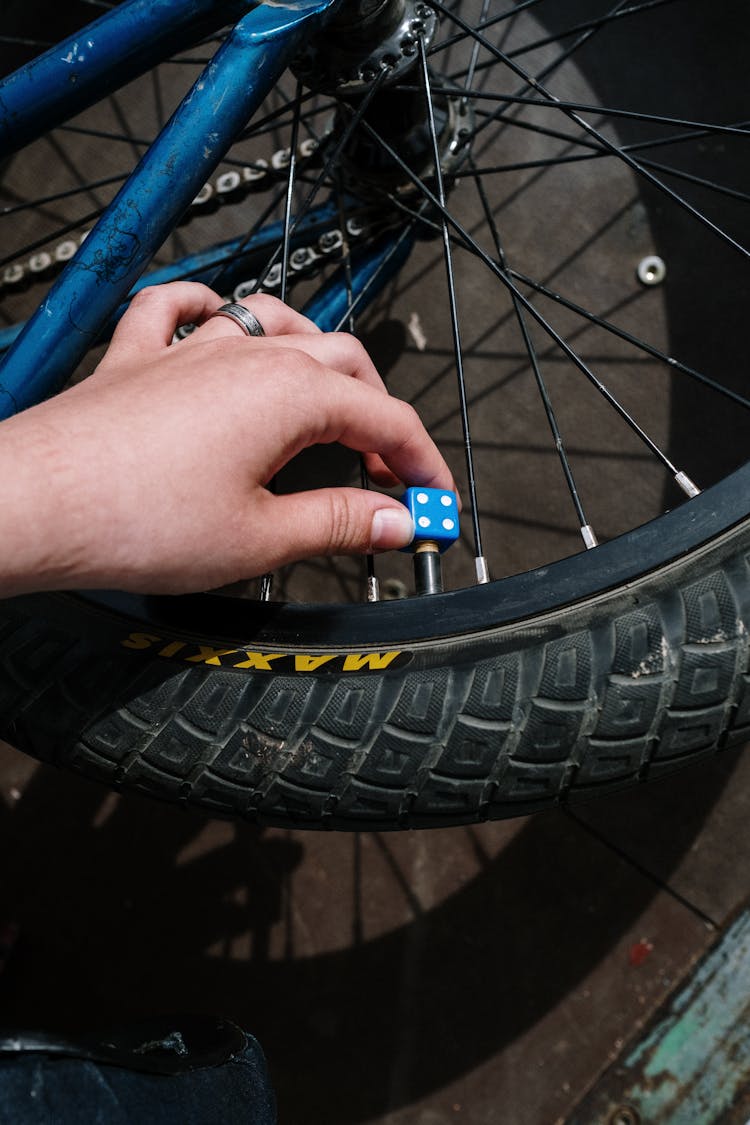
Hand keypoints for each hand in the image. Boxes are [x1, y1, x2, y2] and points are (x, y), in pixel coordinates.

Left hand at [0, 282, 455, 594]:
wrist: (33, 503)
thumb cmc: (133, 517)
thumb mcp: (261, 538)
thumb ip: (341, 523)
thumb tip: (397, 521)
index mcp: (290, 394)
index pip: (387, 417)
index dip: (423, 463)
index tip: (436, 501)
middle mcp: (246, 355)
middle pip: (344, 362)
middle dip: (380, 415)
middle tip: (390, 472)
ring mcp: (190, 348)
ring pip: (277, 324)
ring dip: (317, 360)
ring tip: (329, 402)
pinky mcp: (140, 358)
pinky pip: (182, 309)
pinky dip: (214, 312)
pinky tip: (221, 321)